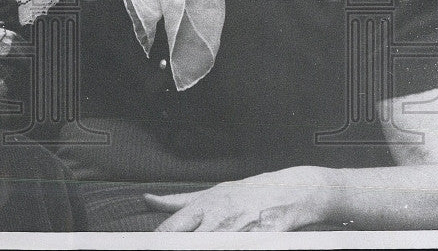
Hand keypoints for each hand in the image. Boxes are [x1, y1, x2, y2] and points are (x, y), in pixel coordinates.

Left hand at [144, 166, 333, 230]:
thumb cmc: (244, 193)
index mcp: (204, 205)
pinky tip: (229, 245)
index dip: (159, 238)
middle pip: (189, 240)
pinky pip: (243, 248)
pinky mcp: (262, 238)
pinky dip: (233, 247)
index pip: (172, 227)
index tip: (150, 244)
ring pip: (213, 245)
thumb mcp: (209, 193)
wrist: (289, 191)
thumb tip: (148, 199)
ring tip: (204, 242)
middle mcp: (219, 218)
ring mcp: (240, 230)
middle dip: (178, 245)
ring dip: (206, 245)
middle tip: (167, 248)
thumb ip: (177, 201)